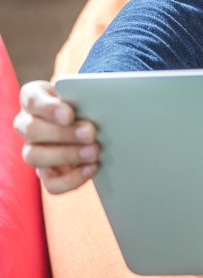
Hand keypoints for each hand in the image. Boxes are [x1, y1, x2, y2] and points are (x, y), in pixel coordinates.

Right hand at [14, 80, 98, 194]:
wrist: (95, 123)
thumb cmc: (87, 103)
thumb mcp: (86, 94)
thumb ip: (86, 95)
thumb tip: (99, 100)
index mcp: (34, 98)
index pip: (31, 99)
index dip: (48, 108)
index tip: (69, 114)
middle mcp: (27, 124)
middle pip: (31, 130)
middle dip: (63, 133)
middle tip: (90, 133)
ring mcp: (34, 150)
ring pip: (34, 157)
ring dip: (66, 155)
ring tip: (93, 151)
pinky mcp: (46, 173)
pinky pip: (51, 183)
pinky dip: (72, 179)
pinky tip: (92, 168)